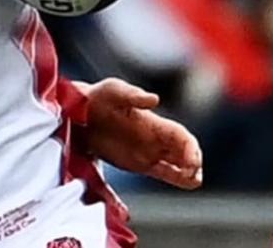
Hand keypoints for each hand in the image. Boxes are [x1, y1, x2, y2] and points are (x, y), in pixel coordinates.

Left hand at [78, 79, 201, 189]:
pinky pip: (165, 172)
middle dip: (194, 161)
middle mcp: (155, 138)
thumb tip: (154, 99)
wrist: (78, 115)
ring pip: (179, 164)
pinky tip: (187, 182)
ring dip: (190, 172)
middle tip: (191, 172)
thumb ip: (133, 94)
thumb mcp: (114, 90)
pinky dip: (179, 178)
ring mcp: (149, 152)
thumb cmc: (98, 97)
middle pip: (185, 151)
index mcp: (154, 121)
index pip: (181, 135)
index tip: (191, 159)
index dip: (191, 147)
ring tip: (192, 180)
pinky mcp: (138, 164)